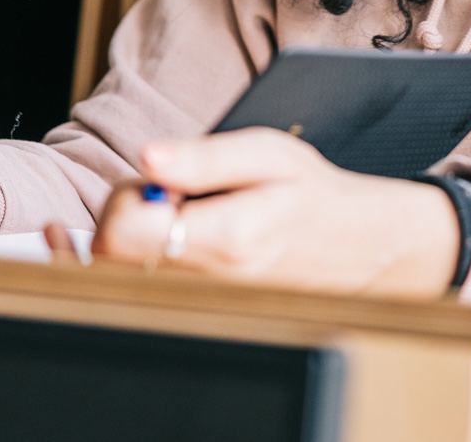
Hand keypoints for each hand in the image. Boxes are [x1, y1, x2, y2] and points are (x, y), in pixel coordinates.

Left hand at [84, 129, 458, 297]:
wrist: (356, 248)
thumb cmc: (310, 194)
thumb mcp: (266, 154)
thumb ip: (202, 157)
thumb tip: (146, 156)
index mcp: (225, 240)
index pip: (122, 231)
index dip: (126, 195)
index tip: (162, 177)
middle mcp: (211, 285)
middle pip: (115, 256)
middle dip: (131, 214)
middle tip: (176, 192)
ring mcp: (206, 308)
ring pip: (130, 274)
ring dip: (145, 237)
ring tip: (191, 214)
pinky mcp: (205, 316)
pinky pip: (152, 288)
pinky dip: (158, 259)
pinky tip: (193, 239)